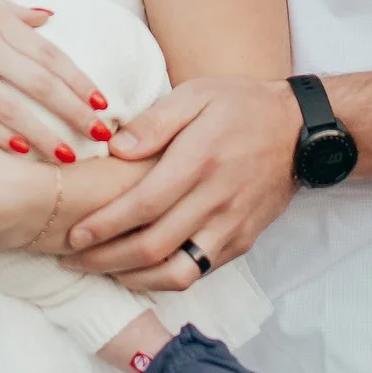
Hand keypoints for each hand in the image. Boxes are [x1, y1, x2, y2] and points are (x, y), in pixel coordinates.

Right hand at [0, 0, 99, 157]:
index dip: (79, 81)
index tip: (104, 102)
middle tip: (102, 135)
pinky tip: (19, 152)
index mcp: (0, 21)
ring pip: (10, 107)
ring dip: (42, 133)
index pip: (51, 55)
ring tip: (67, 156)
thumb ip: (14, 11)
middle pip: (40, 84)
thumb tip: (49, 17)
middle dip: (73, 112)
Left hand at [63, 76, 299, 291]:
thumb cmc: (240, 106)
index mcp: (200, 159)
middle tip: (72, 258)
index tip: (74, 234)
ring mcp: (232, 225)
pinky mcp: (242, 240)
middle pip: (154, 246)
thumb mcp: (196, 94)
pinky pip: (199, 271)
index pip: (144, 205)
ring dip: (133, 278)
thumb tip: (115, 148)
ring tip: (102, 270)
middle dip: (106, 259)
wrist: (299, 129)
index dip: (105, 225)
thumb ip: (154, 121)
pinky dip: (165, 279)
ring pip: (177, 271)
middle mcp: (216, 198)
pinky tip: (139, 271)